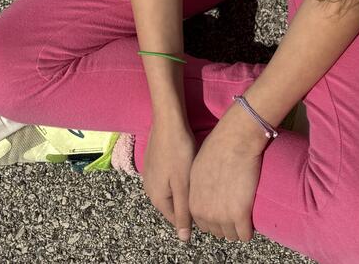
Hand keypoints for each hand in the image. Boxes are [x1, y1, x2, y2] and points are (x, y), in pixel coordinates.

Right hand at [142, 117, 196, 244]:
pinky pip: (168, 178)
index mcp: (157, 198)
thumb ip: (183, 211)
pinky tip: (188, 168)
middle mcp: (149, 190)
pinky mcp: (154, 162)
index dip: (193, 216)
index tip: (208, 206)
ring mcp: (150, 175)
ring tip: (200, 181)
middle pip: (172, 205)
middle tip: (206, 192)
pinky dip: (178, 178)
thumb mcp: (183, 184)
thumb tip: (183, 239)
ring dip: (184, 189)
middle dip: (188, 203)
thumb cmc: (178, 151)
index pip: (176, 219)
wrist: (168, 120)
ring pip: (171, 191)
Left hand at [188, 110, 265, 243]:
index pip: (203, 225)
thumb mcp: (197, 170)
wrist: (235, 140)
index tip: (224, 210)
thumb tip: (203, 196)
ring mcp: (223, 216)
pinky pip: (245, 235)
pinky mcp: (241, 215)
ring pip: (232, 236)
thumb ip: (197, 190)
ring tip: (244, 213)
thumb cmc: (217, 148)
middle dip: (226, 224)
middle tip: (235, 210)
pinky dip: (249, 231)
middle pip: (217, 232)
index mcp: (194, 204)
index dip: (215, 218)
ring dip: (238, 228)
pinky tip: (251, 220)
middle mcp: (206, 214)